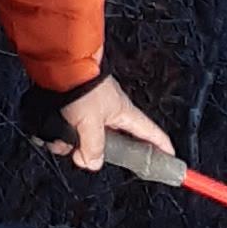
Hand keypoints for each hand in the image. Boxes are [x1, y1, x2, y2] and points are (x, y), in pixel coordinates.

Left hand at [59, 74, 173, 173]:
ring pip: (89, 139)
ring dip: (75, 145)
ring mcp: (93, 110)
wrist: (58, 65)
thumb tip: (92, 162)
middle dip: (98, 153)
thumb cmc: (81, 86)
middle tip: (88, 157)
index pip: (151, 133)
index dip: (162, 148)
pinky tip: (55, 137)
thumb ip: (93, 147)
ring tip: (67, 143)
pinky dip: (62, 136)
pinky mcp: (75, 108)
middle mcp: (112, 112)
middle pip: (115, 143)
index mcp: (125, 113)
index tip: (171, 161)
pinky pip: (72, 131)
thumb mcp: (90, 122)